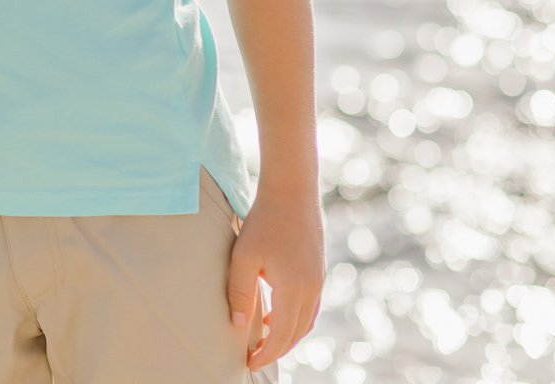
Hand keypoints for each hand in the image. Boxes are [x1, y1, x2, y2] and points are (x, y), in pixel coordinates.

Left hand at [226, 189, 324, 371]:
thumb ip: (239, 292)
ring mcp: (318, 281)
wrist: (292, 192)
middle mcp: (311, 290)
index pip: (281, 335)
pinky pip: (309, 307)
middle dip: (276, 350)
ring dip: (287, 336)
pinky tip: (274, 314)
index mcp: (293, 290)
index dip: (266, 353)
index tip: (249, 363)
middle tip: (254, 357)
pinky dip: (294, 319)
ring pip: (305, 322)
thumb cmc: (263, 222)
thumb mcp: (243, 257)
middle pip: (296, 333)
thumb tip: (237, 325)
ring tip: (264, 341)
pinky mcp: (318, 271)